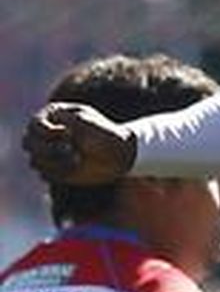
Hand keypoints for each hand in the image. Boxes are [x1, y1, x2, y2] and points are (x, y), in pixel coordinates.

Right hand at [21, 103, 135, 185]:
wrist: (119, 156)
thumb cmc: (108, 135)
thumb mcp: (93, 125)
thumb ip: (74, 121)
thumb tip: (57, 118)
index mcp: (53, 116)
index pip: (34, 124)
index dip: (47, 132)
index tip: (68, 134)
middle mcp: (46, 134)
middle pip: (28, 143)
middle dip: (46, 149)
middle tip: (70, 150)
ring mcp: (47, 152)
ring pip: (34, 161)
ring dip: (55, 163)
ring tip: (77, 159)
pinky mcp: (52, 168)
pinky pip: (44, 174)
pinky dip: (58, 173)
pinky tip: (76, 168)